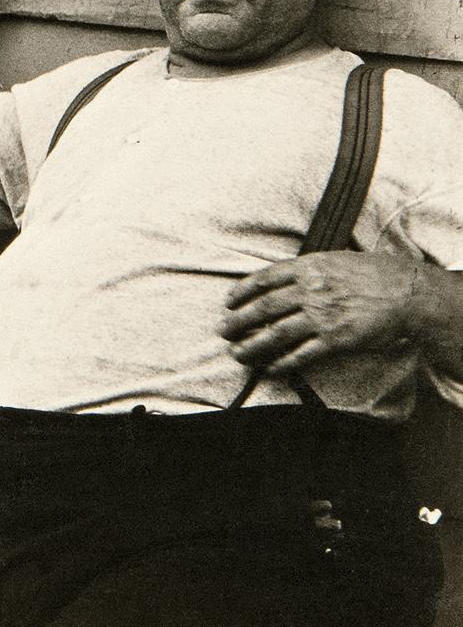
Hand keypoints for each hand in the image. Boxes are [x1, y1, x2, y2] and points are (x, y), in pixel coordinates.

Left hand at [220, 252, 419, 375]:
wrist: (402, 291)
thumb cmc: (371, 272)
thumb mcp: (333, 259)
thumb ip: (308, 270)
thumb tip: (284, 280)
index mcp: (307, 267)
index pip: (264, 278)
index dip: (242, 291)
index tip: (228, 301)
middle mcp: (309, 290)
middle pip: (264, 307)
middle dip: (239, 321)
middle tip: (223, 330)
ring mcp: (321, 316)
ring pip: (276, 333)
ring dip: (253, 346)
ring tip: (238, 353)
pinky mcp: (335, 340)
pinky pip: (302, 354)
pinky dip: (283, 363)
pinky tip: (270, 368)